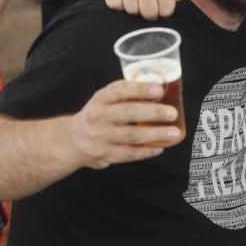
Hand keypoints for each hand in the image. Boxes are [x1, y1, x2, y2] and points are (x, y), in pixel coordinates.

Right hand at [67, 79, 181, 169]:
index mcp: (100, 99)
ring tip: (174, 133)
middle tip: (172, 113)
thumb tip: (161, 90)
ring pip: (131, 136)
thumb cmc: (98, 115)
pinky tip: (160, 147)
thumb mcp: (105, 99)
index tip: (159, 89)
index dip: (140, 89)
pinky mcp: (104, 155)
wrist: (71, 141)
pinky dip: (146, 151)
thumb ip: (127, 94)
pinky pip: (129, 154)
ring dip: (156, 135)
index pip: (120, 90)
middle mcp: (98, 117)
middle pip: (128, 113)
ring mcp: (100, 138)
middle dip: (154, 113)